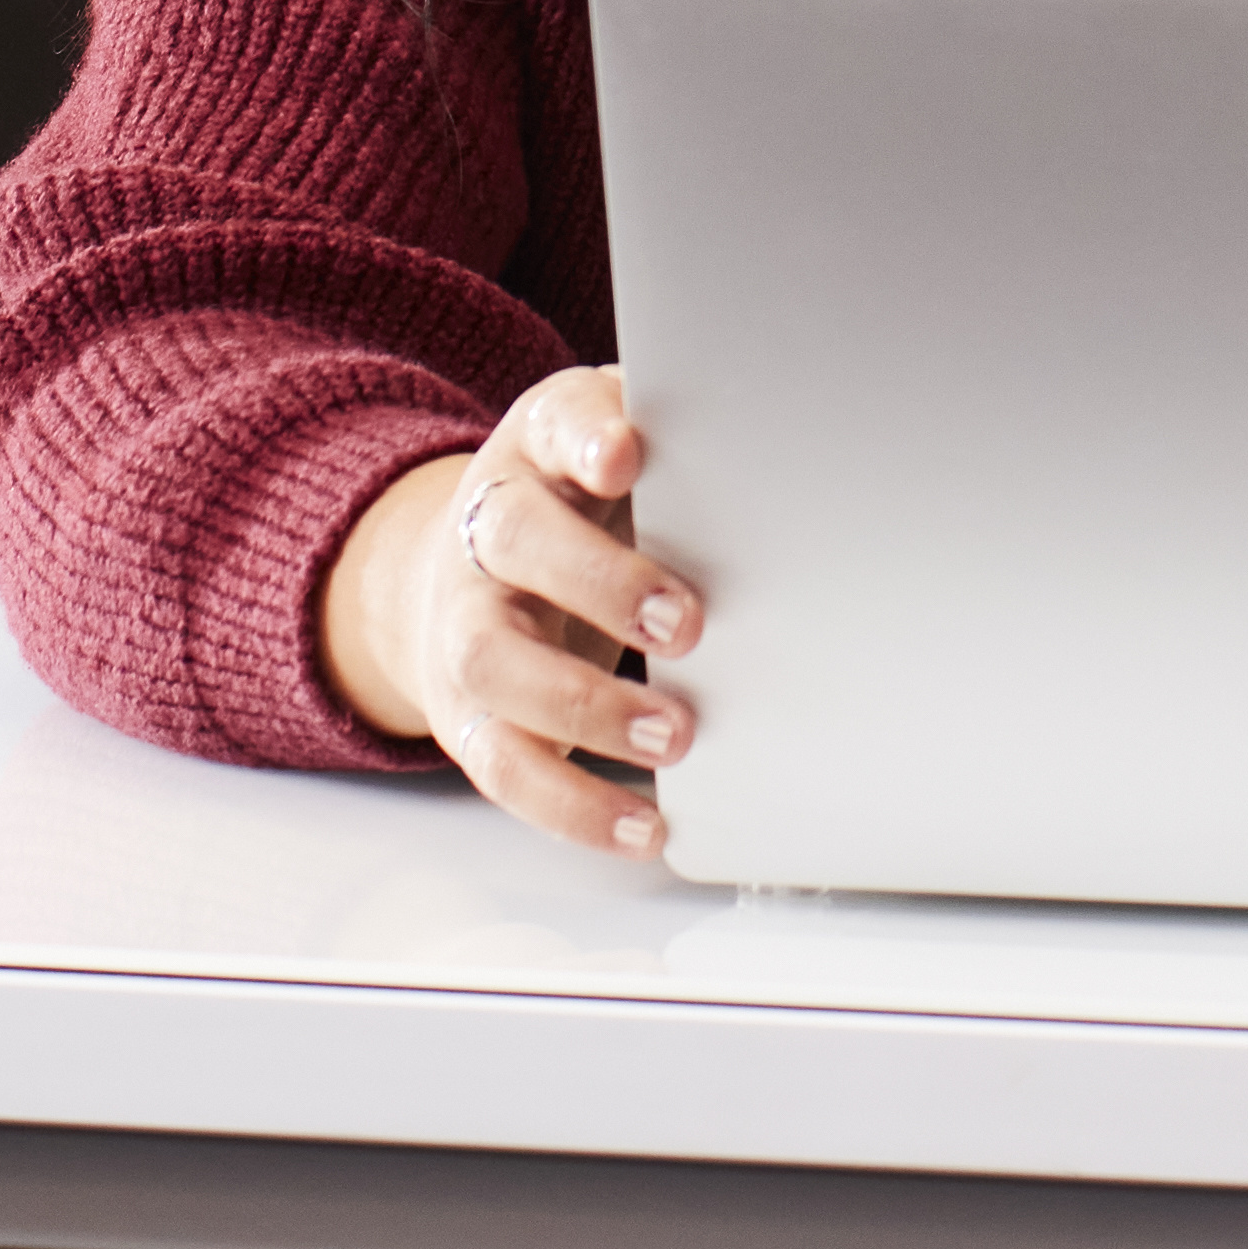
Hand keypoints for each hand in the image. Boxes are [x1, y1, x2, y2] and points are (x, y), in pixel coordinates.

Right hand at [318, 367, 698, 862]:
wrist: (467, 571)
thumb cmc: (581, 507)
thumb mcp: (619, 455)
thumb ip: (683, 454)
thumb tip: (784, 463)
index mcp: (537, 449)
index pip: (555, 424)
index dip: (586, 437)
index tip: (626, 455)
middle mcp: (485, 531)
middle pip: (516, 542)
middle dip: (599, 583)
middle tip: (685, 625)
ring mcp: (464, 625)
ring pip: (495, 664)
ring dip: (588, 708)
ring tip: (676, 737)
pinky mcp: (463, 716)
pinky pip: (506, 766)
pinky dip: (573, 805)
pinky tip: (642, 824)